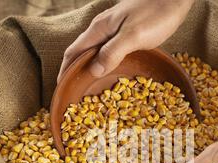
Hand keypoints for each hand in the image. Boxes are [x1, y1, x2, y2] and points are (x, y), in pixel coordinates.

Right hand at [57, 0, 194, 81]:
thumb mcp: (133, 36)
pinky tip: (111, 74)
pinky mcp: (126, 33)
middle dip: (75, 72)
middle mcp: (102, 29)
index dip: (65, 70)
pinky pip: (108, 51)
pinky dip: (104, 64)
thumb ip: (113, 52)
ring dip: (90, 69)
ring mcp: (114, 30)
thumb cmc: (156, 14)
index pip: (73, 52)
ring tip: (89, 88)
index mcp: (99, 29)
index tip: (61, 88)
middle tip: (74, 93)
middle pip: (81, 53)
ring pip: (95, 52)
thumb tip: (94, 71)